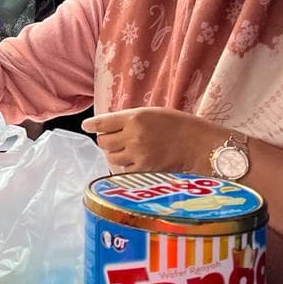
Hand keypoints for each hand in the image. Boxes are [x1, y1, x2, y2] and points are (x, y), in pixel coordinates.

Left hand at [82, 107, 224, 173]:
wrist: (196, 143)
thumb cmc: (174, 125)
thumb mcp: (150, 113)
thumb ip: (126, 119)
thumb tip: (101, 125)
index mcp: (135, 118)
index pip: (103, 123)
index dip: (92, 125)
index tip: (86, 126)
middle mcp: (133, 136)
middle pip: (103, 142)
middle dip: (106, 140)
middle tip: (116, 138)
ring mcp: (138, 154)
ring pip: (111, 157)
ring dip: (115, 153)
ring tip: (128, 149)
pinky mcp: (144, 170)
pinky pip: (124, 169)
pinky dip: (127, 165)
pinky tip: (138, 159)